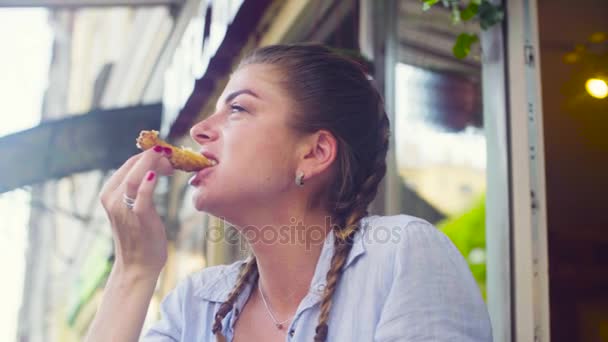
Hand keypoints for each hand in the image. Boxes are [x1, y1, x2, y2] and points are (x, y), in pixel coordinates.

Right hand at [100, 145, 174, 277]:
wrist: (137, 267)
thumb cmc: (140, 237)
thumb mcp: (134, 208)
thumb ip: (138, 190)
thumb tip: (152, 170)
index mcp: (109, 193)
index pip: (129, 164)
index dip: (149, 156)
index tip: (167, 157)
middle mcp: (111, 198)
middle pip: (132, 166)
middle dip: (154, 157)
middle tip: (173, 159)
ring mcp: (122, 208)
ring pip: (134, 176)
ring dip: (153, 164)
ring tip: (170, 163)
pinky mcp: (138, 217)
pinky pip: (141, 195)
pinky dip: (149, 182)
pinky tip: (157, 174)